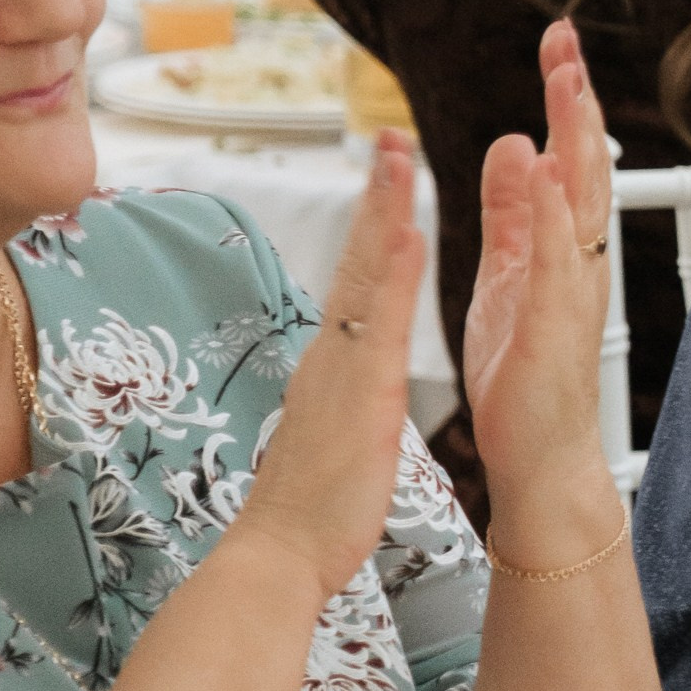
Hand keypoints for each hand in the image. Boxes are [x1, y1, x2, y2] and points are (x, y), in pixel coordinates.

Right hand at [235, 132, 421, 603]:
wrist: (281, 556)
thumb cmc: (311, 509)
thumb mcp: (334, 435)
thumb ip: (339, 399)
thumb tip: (343, 384)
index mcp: (335, 366)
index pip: (358, 282)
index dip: (373, 228)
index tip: (388, 179)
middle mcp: (333, 354)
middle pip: (357, 259)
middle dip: (377, 195)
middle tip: (391, 135)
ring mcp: (343, 368)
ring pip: (365, 274)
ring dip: (384, 210)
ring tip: (400, 152)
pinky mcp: (362, 392)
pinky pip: (381, 322)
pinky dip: (393, 273)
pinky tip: (409, 232)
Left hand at [465, 20, 625, 563]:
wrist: (539, 456)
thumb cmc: (523, 374)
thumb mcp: (508, 274)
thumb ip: (512, 213)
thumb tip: (514, 146)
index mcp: (563, 248)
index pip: (569, 160)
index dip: (565, 101)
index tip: (556, 44)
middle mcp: (579, 263)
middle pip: (585, 168)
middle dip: (576, 102)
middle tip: (564, 42)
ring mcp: (571, 294)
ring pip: (580, 205)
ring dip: (576, 143)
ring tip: (567, 87)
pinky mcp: (551, 329)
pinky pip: (555, 264)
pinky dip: (552, 216)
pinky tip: (545, 174)